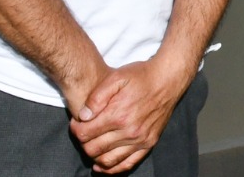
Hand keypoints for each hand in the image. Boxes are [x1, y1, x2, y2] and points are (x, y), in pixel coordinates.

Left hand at [69, 58, 191, 173]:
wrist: (168, 79)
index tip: (76, 123)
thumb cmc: (141, 76)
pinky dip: (112, 168)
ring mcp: (141, 140)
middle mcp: (130, 131)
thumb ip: (96, 97)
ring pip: (107, 160)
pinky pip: (127, 164)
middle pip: (93, 149)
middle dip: (82, 142)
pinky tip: (102, 164)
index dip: (75, 129)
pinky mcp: (149, 143)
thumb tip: (83, 116)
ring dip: (94, 156)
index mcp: (118, 115)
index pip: (84, 133)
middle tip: (84, 132)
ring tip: (92, 145)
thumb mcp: (116, 77)